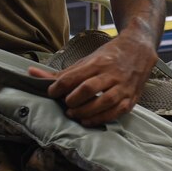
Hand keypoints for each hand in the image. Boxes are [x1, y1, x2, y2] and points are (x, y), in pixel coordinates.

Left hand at [29, 33, 155, 125]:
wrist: (139, 50)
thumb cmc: (109, 56)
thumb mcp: (87, 60)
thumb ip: (62, 72)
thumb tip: (32, 74)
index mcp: (98, 62)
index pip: (74, 76)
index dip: (59, 86)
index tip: (52, 92)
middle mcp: (112, 74)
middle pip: (88, 88)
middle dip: (73, 100)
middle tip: (65, 104)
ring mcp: (123, 87)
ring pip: (103, 102)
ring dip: (85, 111)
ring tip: (73, 113)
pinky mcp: (131, 99)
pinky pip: (115, 112)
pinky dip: (100, 119)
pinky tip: (87, 120)